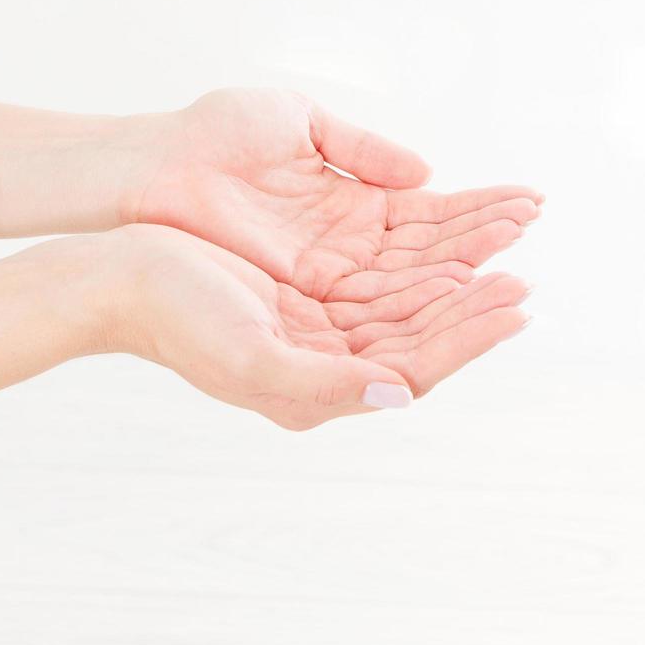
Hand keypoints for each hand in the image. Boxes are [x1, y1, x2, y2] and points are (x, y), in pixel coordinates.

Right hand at [103, 224, 531, 429]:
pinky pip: (379, 288)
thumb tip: (399, 393)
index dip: (467, 339)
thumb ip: (324, 383)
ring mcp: (318, 335)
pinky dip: (417, 271)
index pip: (414, 368)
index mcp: (316, 392)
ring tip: (502, 261)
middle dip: (472, 311)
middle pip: (419, 341)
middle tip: (524, 281)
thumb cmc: (176, 317)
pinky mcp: (309, 302)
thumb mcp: (249, 355)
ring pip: (405, 313)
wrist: (121, 281)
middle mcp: (326, 368)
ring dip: (453, 289)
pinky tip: (446, 252)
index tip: (515, 309)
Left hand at [126, 89, 541, 298]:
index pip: (431, 213)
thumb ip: (363, 148)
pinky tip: (467, 284)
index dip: (478, 209)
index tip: (528, 201)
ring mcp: (331, 273)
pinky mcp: (308, 294)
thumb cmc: (211, 137)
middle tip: (535, 226)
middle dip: (485, 239)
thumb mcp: (298, 121)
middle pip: (433, 250)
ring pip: (414, 279)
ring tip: (516, 262)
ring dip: (467, 270)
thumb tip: (427, 173)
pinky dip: (424, 294)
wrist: (150, 170)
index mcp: (353, 202)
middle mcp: (350, 246)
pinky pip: (378, 300)